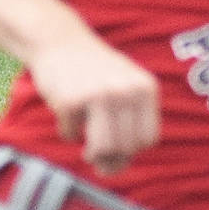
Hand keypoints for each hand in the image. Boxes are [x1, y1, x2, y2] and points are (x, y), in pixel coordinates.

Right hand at [27, 30, 161, 174]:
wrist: (59, 41)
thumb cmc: (93, 72)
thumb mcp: (125, 87)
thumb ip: (130, 123)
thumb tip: (115, 168)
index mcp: (145, 89)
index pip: (148, 139)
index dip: (132, 150)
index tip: (119, 148)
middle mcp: (126, 91)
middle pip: (126, 148)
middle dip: (111, 159)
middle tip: (96, 155)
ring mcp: (98, 95)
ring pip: (104, 149)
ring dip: (93, 156)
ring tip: (87, 151)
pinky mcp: (70, 100)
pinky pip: (71, 135)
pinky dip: (67, 133)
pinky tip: (67, 119)